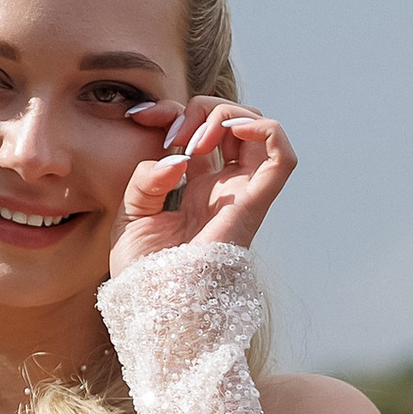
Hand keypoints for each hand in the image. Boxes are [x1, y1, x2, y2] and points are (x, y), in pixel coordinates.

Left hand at [108, 96, 295, 274]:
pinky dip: (264, 129)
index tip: (139, 116)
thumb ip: (145, 178)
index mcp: (196, 187)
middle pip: (231, 122)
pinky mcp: (254, 204)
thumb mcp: (131, 212)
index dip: (172, 112)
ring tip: (195, 139)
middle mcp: (224, 186)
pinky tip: (229, 132)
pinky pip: (281, 157)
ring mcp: (242, 193)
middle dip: (200, 108)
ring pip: (258, 128)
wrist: (156, 305)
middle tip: (171, 133)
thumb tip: (176, 157)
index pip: (197, 130)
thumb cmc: (144, 271)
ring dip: (227, 115)